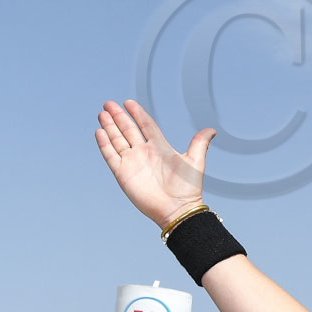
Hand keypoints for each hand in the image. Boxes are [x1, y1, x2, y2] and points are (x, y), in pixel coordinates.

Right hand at [95, 99, 214, 231]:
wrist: (177, 209)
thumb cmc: (188, 188)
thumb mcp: (195, 162)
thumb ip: (199, 143)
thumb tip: (212, 130)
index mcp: (160, 147)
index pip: (146, 125)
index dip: (137, 113)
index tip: (128, 102)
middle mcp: (144, 153)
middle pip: (128, 130)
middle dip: (118, 117)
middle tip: (108, 104)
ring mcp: (133, 162)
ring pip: (117, 140)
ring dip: (110, 126)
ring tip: (102, 113)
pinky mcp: (123, 173)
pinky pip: (111, 155)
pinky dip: (105, 144)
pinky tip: (100, 131)